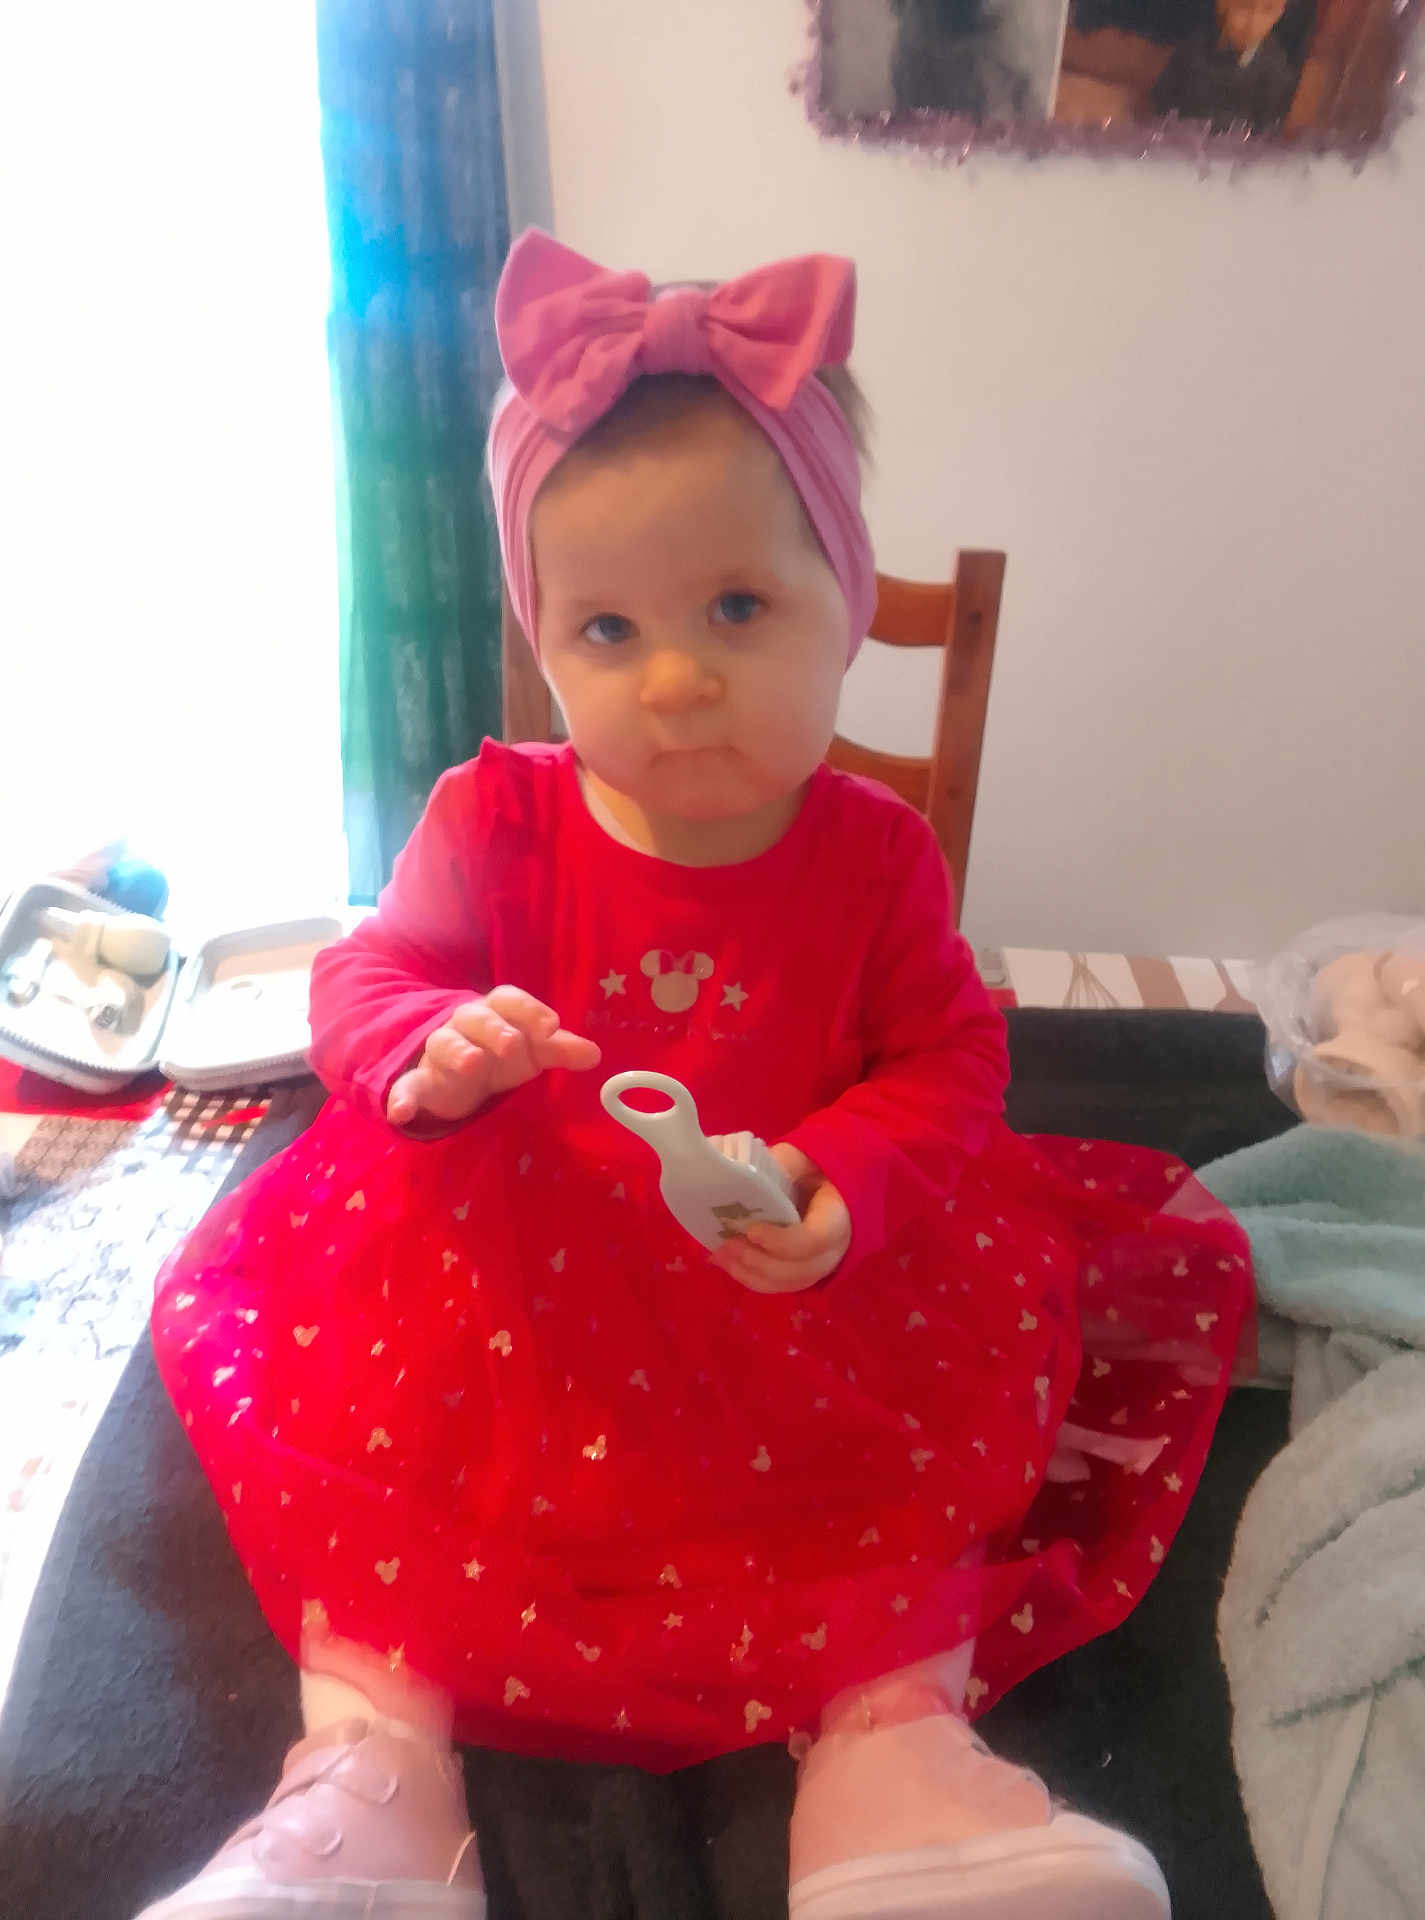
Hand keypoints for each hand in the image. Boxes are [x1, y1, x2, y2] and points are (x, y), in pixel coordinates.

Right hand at [386, 987, 600, 1126]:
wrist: (458, 1071)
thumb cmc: (502, 1053)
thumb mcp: (533, 1051)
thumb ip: (560, 1049)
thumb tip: (596, 1055)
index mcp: (496, 1012)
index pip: (510, 1000)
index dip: (530, 1010)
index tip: (550, 1027)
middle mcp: (465, 1025)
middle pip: (476, 1017)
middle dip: (494, 1029)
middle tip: (512, 1046)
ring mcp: (440, 1052)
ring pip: (443, 1044)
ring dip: (457, 1051)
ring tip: (471, 1064)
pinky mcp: (420, 1082)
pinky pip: (407, 1086)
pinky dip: (402, 1098)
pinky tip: (400, 1112)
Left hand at [713, 1143, 850, 1293]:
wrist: (828, 1188)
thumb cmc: (816, 1171)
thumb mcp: (805, 1159)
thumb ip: (785, 1163)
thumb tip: (747, 1170)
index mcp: (837, 1218)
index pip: (814, 1240)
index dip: (781, 1242)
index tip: (751, 1230)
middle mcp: (833, 1251)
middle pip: (797, 1270)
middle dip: (758, 1260)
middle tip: (727, 1244)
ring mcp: (819, 1267)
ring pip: (785, 1283)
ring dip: (749, 1272)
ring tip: (720, 1255)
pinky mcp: (802, 1274)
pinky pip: (777, 1286)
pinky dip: (749, 1277)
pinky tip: (726, 1262)